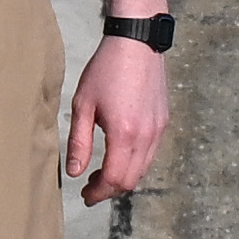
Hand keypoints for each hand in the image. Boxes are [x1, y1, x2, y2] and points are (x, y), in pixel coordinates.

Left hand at [65, 26, 171, 201]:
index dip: (98, 193)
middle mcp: (147, 136)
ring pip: (143, 169)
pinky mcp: (163, 121)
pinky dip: (135, 163)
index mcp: (125, 133)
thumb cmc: (106, 69)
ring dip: (123, 177)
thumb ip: (79, 142)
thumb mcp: (83, 104)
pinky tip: (119, 153)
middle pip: (131, 180)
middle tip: (90, 188)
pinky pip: (151, 153)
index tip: (84, 196)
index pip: (114, 179)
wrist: (137, 41)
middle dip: (110, 190)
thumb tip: (75, 173)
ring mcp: (159, 129)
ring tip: (101, 172)